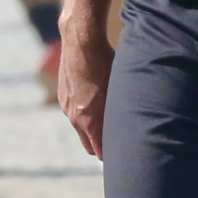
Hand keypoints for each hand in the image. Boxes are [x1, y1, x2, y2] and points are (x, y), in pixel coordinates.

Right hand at [57, 16, 113, 158]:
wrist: (81, 41)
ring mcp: (67, 107)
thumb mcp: (119, 90)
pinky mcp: (63, 96)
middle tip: (119, 143)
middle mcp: (75, 118)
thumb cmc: (106, 63)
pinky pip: (75, 113)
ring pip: (81, 129)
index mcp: (89, 120)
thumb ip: (121, 114)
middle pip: (89, 146)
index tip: (124, 156)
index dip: (112, 156)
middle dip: (102, 147)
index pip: (100, 152)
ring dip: (93, 129)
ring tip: (109, 120)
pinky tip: (96, 100)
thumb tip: (134, 129)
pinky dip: (85, 113)